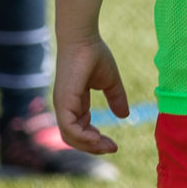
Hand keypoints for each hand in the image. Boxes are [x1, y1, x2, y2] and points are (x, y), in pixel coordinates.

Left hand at [54, 33, 128, 155]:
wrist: (83, 39)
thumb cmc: (94, 54)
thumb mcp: (110, 82)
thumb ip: (116, 98)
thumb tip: (124, 116)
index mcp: (74, 102)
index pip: (80, 129)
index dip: (96, 139)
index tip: (113, 144)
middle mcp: (65, 106)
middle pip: (74, 137)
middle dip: (94, 147)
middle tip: (113, 148)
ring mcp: (62, 105)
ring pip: (70, 136)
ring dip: (89, 145)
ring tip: (107, 146)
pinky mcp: (63, 102)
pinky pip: (69, 128)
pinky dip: (82, 138)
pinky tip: (97, 139)